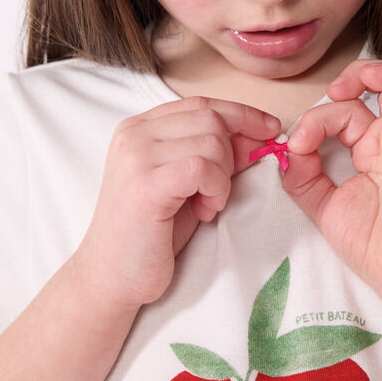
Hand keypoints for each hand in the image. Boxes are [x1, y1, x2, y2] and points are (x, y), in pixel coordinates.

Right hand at [74, 96, 280, 310]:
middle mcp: (134, 134)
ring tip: (206, 205)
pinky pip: (203, 167)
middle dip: (231, 154)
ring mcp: (136, 156)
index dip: (242, 114)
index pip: (202, 103)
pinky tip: (204, 211)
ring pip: (212, 142)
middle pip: (210, 118)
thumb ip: (219, 155)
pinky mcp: (145, 183)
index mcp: (140, 128)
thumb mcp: (190, 185)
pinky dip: (216, 189)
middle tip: (218, 190)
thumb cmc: (152, 233)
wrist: (111, 277)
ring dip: (223, 178)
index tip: (270, 129)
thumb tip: (261, 133)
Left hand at [281, 60, 381, 306]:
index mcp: (371, 151)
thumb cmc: (373, 245)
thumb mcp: (321, 204)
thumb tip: (287, 145)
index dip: (319, 118)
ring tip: (360, 80)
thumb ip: (301, 173)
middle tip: (335, 89)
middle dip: (357, 75)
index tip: (298, 144)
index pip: (347, 112)